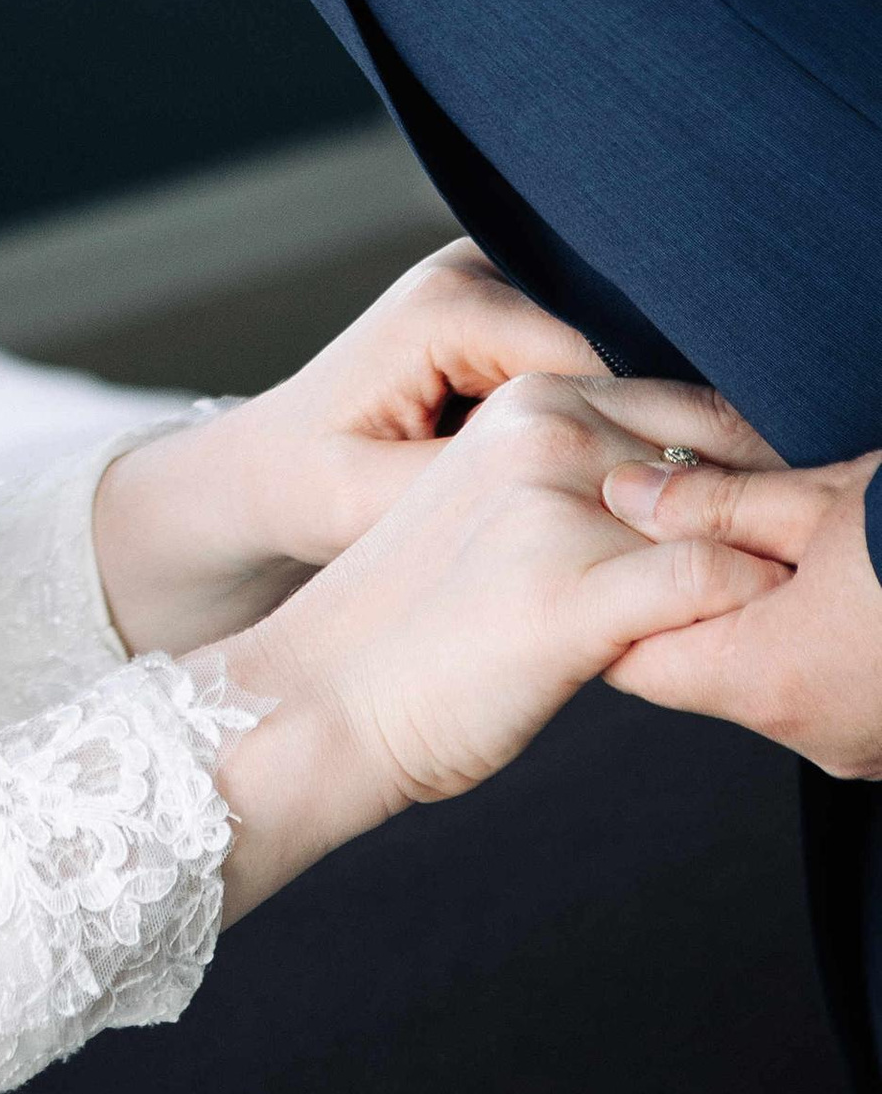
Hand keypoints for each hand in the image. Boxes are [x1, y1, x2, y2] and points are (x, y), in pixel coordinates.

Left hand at [94, 240, 606, 655]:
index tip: (658, 517)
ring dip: (615, 424)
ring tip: (617, 502)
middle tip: (653, 516)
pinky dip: (591, 417)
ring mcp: (491, 282)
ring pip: (605, 356)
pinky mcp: (504, 309)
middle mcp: (474, 272)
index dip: (636, 440)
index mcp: (445, 307)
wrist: (266, 469)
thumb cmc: (305, 490)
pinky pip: (582, 362)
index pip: (594, 362)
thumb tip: (587, 481)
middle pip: (608, 349)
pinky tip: (588, 474)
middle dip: (629, 431)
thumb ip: (476, 482)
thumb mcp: (373, 502)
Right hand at [208, 377, 783, 915]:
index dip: (747, 465)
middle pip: (722, 450)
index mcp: (528, 397)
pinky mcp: (568, 597)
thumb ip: (591, 475)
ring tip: (752, 612)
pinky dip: (745, 610)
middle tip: (769, 567)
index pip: (693, 403)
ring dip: (762, 563)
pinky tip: (721, 640)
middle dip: (764, 509)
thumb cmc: (418, 620)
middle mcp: (544, 431)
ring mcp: (554, 509)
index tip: (763, 517)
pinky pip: (712, 583)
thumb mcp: (502, 505)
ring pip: (727, 516)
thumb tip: (706, 489)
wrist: (323, 697)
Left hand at [601, 449, 881, 778]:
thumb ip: (711, 503)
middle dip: (693, 606)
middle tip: (696, 531)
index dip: (619, 604)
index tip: (616, 550)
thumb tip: (623, 493)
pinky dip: (817, 646)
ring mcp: (866, 748)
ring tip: (786, 549)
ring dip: (761, 622)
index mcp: (774, 679)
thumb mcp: (819, 499)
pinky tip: (844, 587)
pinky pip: (830, 697)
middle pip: (704, 676)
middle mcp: (814, 734)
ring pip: (770, 686)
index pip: (639, 665)